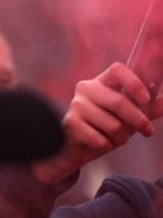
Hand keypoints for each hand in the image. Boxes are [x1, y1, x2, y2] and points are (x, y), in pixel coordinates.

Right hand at [32, 63, 162, 183]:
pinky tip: (99, 143)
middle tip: (148, 131)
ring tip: (114, 139)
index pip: (117, 70)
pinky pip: (100, 139)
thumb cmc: (103, 127)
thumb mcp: (128, 116)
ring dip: (120, 138)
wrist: (74, 147)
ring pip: (113, 125)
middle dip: (139, 120)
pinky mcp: (70, 123)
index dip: (134, 83)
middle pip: (119, 102)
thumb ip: (148, 108)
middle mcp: (86, 89)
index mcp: (102, 82)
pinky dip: (106, 146)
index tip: (146, 99)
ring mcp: (76, 105)